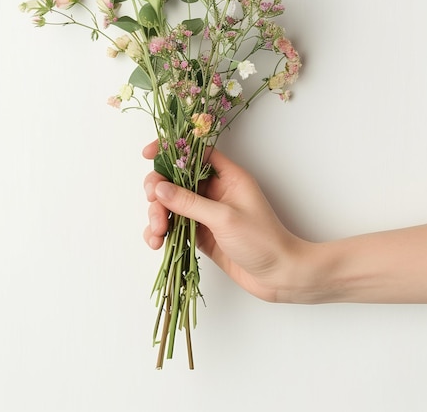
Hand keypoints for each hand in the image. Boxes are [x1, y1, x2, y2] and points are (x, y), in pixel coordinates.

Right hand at [142, 141, 317, 302]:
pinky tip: (157, 242)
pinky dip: (162, 232)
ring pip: (171, 204)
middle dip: (158, 191)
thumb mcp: (224, 218)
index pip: (196, 153)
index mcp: (228, 177)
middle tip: (152, 204)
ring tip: (157, 232)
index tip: (148, 154)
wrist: (279, 276)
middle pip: (176, 179)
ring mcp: (206, 213)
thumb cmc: (262, 242)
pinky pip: (175, 225)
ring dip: (157, 215)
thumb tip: (159, 188)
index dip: (172, 149)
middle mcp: (215, 191)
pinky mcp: (200, 233)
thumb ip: (190, 202)